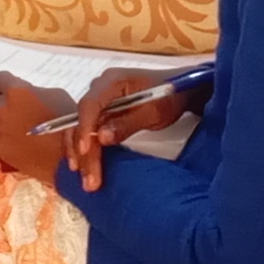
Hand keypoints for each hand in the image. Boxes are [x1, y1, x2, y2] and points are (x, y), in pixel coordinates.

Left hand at [0, 75, 79, 186]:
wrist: (68, 155)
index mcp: (16, 91)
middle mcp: (2, 109)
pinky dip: (3, 135)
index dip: (7, 83)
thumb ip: (34, 91)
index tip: (13, 88)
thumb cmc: (67, 122)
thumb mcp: (55, 95)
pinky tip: (17, 138)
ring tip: (12, 123)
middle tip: (12, 105)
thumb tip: (26, 94)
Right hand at [63, 66, 204, 191]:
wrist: (179, 91)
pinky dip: (91, 152)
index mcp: (112, 81)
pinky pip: (92, 133)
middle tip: (90, 178)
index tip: (85, 149)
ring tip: (89, 181)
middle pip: (84, 121)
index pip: (90, 104)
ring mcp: (101, 102)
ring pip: (85, 130)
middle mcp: (101, 89)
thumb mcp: (152, 112)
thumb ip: (127, 124)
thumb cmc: (169, 96)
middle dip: (84, 151)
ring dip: (85, 156)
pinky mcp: (103, 114)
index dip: (85, 127)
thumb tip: (102, 137)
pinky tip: (88, 169)